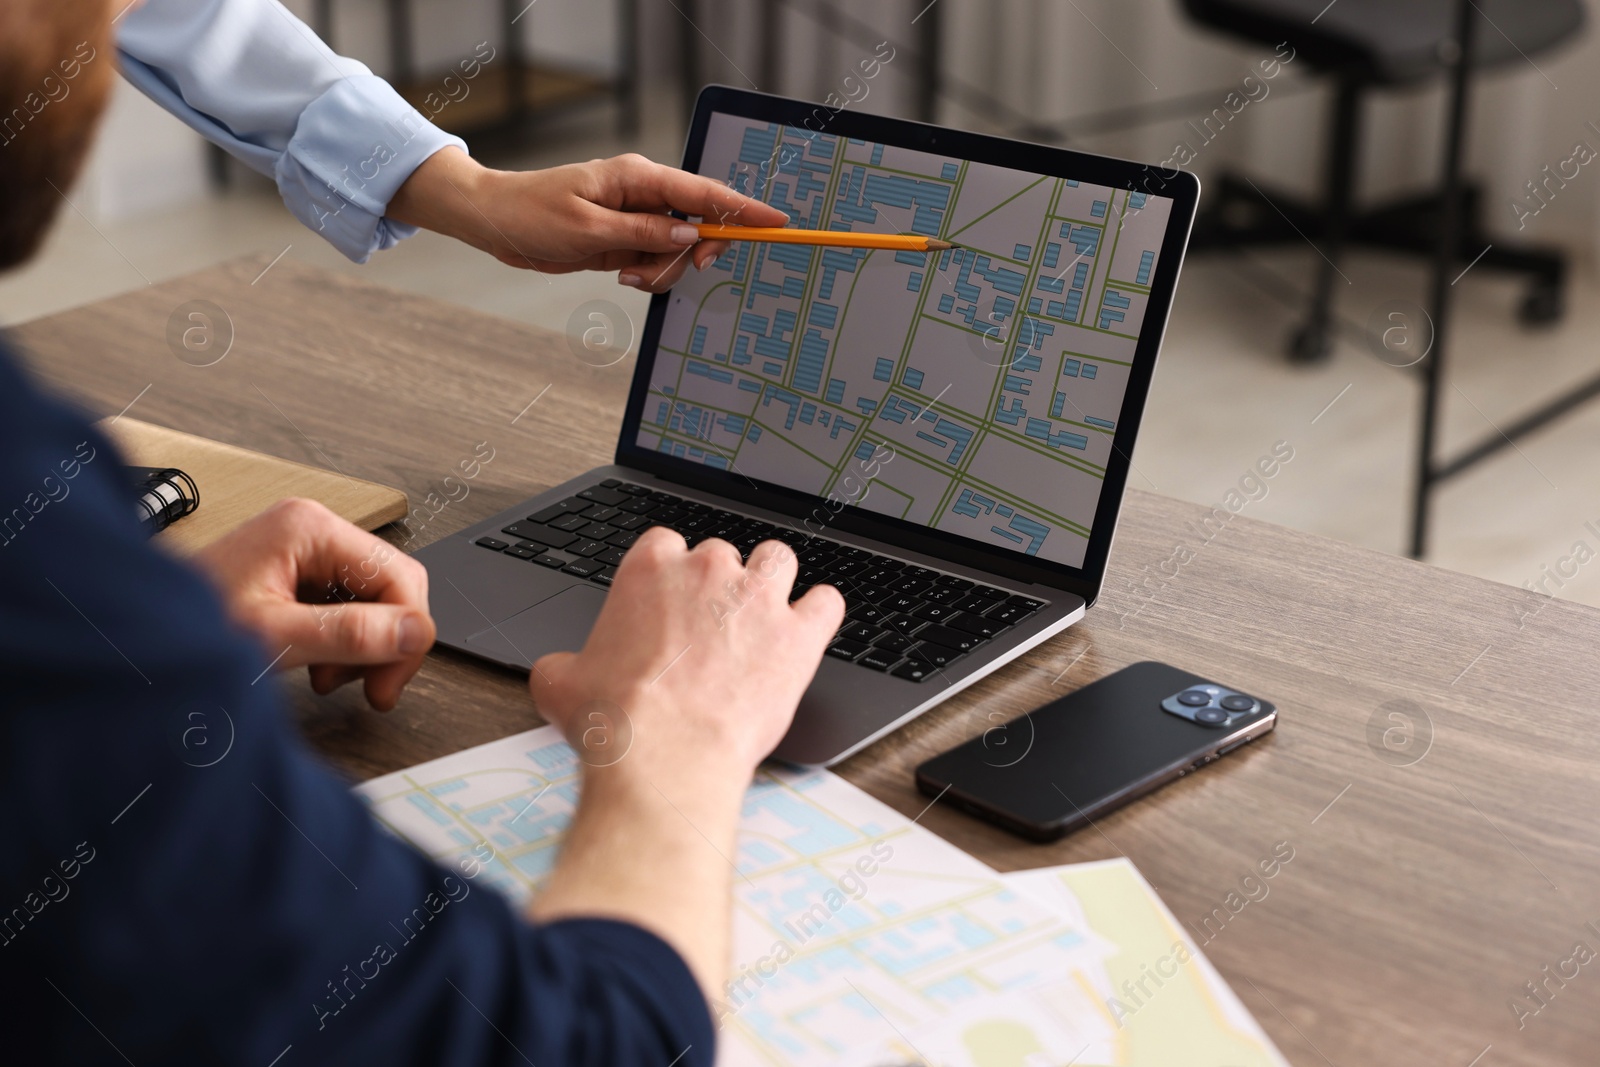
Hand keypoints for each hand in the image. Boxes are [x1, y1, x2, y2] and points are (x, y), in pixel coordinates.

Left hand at [192, 498, 435, 710]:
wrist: (137, 637)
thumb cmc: (186, 628)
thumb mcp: (276, 637)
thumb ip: (350, 634)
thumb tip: (415, 633)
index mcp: (311, 528)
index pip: (399, 574)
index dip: (407, 632)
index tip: (390, 681)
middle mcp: (313, 530)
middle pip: (391, 585)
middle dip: (387, 641)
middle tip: (374, 689)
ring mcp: (306, 550)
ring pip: (375, 600)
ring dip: (364, 646)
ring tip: (330, 677)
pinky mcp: (299, 572)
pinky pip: (349, 606)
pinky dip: (344, 642)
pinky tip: (320, 664)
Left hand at [387, 148, 788, 292]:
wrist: (497, 223)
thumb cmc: (533, 213)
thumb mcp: (588, 228)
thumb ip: (643, 233)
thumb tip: (690, 236)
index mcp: (639, 177)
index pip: (704, 193)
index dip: (744, 210)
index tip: (776, 223)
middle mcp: (644, 195)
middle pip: (699, 227)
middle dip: (690, 256)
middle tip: (662, 271)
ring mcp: (638, 219)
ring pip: (678, 253)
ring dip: (661, 272)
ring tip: (624, 274)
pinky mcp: (627, 241)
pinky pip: (657, 263)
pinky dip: (647, 276)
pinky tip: (619, 275)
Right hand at [526, 528, 841, 999]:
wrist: (663, 757)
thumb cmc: (614, 720)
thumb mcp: (559, 682)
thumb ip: (566, 662)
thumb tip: (562, 671)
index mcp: (650, 568)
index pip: (666, 545)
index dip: (670, 576)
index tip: (669, 604)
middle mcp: (708, 570)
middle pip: (721, 554)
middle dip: (717, 586)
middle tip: (710, 629)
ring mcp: (758, 598)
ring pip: (777, 560)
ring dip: (771, 583)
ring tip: (762, 618)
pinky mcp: (797, 635)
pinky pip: (826, 602)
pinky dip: (818, 614)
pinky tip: (806, 630)